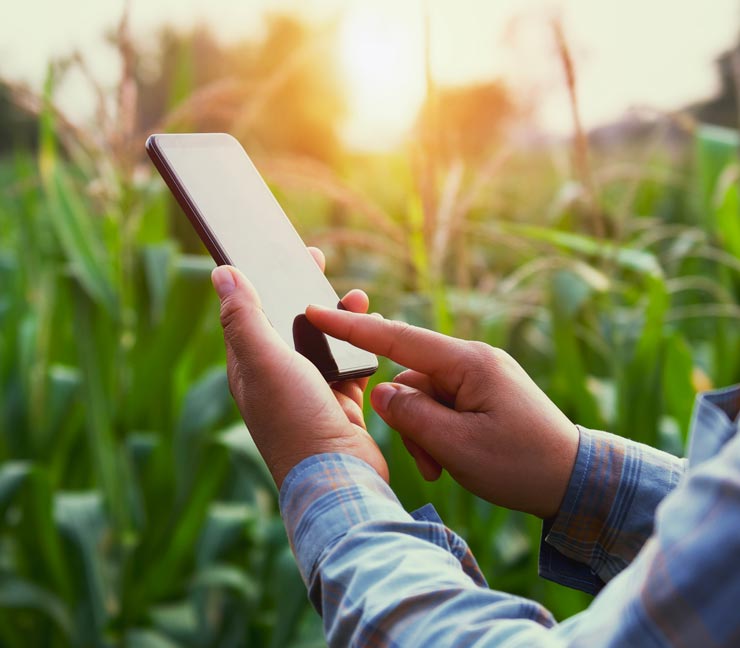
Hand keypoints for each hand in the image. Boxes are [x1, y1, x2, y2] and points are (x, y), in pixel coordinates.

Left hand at [211, 249, 387, 488]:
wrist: (338, 479)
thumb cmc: (295, 421)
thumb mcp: (264, 362)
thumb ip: (243, 318)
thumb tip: (221, 273)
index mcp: (250, 367)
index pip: (250, 313)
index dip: (260, 279)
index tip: (278, 253)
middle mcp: (277, 378)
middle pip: (288, 323)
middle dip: (301, 290)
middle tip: (317, 261)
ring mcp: (309, 391)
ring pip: (322, 341)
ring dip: (337, 315)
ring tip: (358, 296)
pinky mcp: (339, 402)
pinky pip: (349, 363)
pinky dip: (360, 344)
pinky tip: (373, 329)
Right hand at [305, 306, 577, 517]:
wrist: (575, 481)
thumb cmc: (522, 465)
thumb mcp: (459, 447)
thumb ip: (411, 416)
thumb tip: (378, 391)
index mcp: (469, 363)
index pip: (399, 338)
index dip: (354, 327)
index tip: (316, 310)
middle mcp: (472, 361)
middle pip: (411, 379)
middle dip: (408, 420)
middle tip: (429, 462)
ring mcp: (478, 377)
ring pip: (423, 397)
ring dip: (424, 433)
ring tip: (444, 467)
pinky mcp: (481, 393)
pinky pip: (442, 406)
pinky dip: (438, 433)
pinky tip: (452, 459)